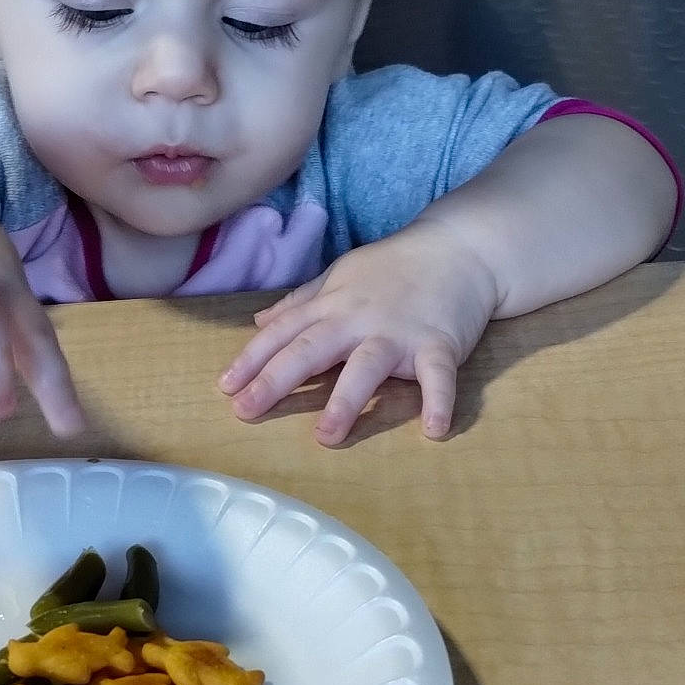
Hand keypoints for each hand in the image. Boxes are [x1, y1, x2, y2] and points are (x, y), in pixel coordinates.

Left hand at [219, 222, 497, 443]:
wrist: (458, 248)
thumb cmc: (394, 267)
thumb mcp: (340, 276)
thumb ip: (300, 302)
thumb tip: (258, 322)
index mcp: (332, 304)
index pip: (283, 332)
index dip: (252, 359)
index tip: (225, 387)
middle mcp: (358, 318)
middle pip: (310, 349)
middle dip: (276, 380)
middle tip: (245, 411)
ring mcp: (399, 332)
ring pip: (367, 365)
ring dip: (346, 400)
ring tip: (326, 436)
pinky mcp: (439, 343)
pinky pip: (438, 375)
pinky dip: (438, 401)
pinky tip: (433, 430)